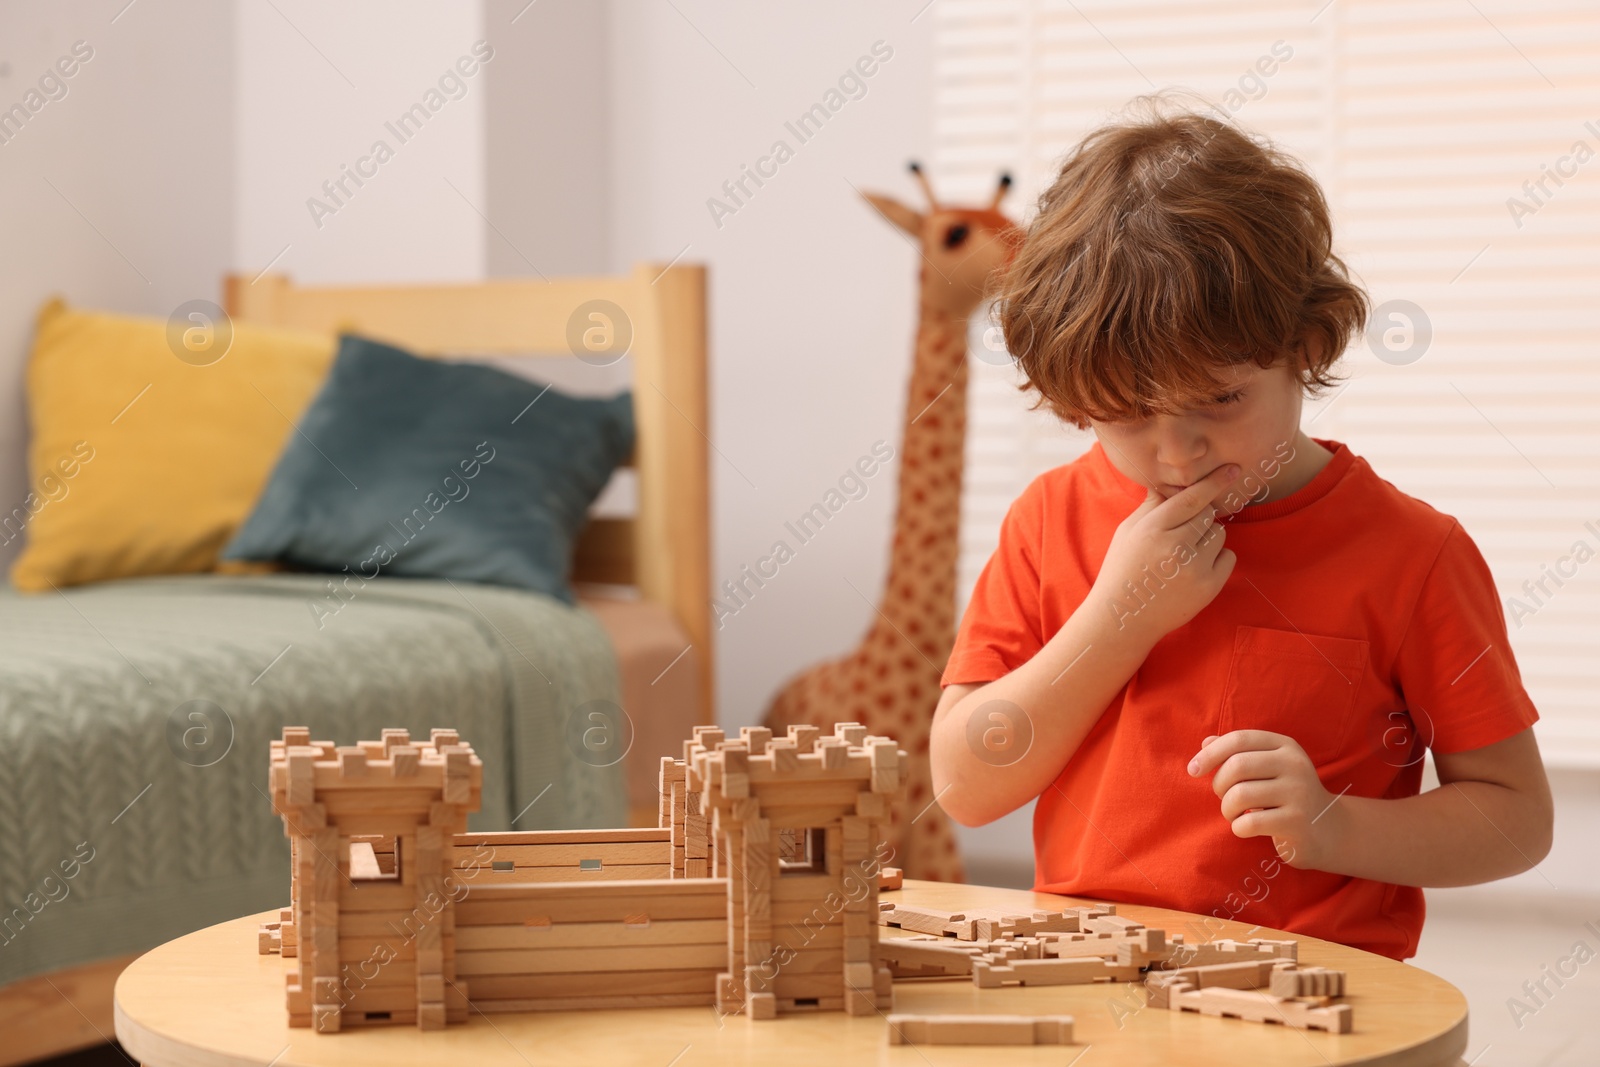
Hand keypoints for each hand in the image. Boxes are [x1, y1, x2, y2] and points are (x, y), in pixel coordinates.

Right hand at [1090, 463, 1239, 638]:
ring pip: (1219, 535)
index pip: (1191, 498)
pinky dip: (1217, 559)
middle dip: (1198, 520)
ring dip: (1207, 540)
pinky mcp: (1207, 587)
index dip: (1213, 482)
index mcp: (1152, 528)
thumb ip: (1150, 508)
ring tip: (1184, 556)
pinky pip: (1228, 557)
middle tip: (1179, 538)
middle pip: (1207, 515)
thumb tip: (1170, 485)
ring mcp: (1193, 568)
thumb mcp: (1126, 533)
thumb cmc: (1122, 571)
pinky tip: (1195, 569)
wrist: (1124, 619)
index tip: (1232, 469)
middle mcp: (1174, 546)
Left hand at [1188, 730, 1337, 869]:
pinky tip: (1245, 828)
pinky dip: (1237, 827)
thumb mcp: (1267, 768)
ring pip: (1239, 795)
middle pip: (1236, 766)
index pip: (1239, 739)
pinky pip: (1249, 823)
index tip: (1192, 770)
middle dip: (1218, 784)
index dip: (1210, 754)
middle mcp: (1295, 765)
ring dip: (1226, 809)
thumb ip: (1237, 753)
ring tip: (1234, 814)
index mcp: (1285, 746)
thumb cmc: (1286, 795)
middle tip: (1222, 797)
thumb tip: (1205, 742)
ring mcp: (1299, 793)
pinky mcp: (1297, 822)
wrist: (1328, 831)